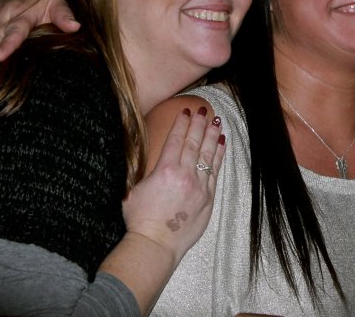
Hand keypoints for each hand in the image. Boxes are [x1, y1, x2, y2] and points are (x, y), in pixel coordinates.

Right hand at [123, 107, 224, 262]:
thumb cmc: (140, 220)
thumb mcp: (133, 190)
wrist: (156, 244)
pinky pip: (215, 172)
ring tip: (216, 122)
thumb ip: (146, 172)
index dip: (181, 123)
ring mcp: (198, 186)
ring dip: (211, 136)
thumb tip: (147, 161)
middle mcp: (184, 174)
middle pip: (193, 143)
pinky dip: (218, 156)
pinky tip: (221, 145)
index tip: (186, 111)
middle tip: (203, 110)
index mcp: (164, 170)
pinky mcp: (207, 198)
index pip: (175, 139)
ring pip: (207, 155)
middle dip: (199, 124)